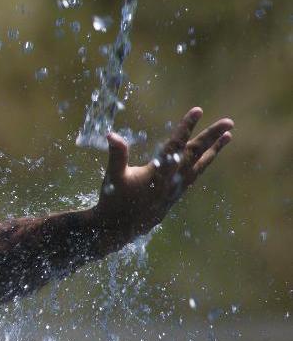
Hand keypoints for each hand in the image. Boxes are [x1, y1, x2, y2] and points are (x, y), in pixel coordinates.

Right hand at [94, 107, 232, 241]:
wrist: (119, 229)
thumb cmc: (114, 201)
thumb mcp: (113, 177)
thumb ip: (116, 155)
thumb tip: (112, 134)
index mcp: (158, 174)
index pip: (176, 145)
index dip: (186, 127)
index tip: (197, 110)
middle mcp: (172, 181)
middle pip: (195, 154)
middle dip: (211, 136)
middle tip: (229, 121)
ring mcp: (176, 189)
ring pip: (200, 165)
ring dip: (214, 150)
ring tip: (229, 136)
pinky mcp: (175, 195)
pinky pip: (195, 175)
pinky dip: (204, 164)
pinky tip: (208, 158)